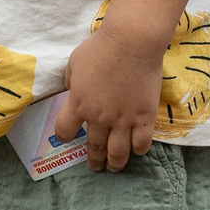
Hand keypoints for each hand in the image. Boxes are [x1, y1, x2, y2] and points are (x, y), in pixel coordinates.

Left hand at [52, 26, 161, 171]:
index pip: (64, 131)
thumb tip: (74, 90)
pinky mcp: (144, 118)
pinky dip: (138, 151)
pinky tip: (136, 150)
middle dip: (94, 160)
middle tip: (96, 166)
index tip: (69, 136)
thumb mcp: (74, 62)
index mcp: (78, 104)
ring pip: (118, 154)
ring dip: (115, 164)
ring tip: (114, 167)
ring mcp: (123, 120)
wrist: (131, 43)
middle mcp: (99, 118)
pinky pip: (141, 144)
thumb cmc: (100, 48)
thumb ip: (72, 81)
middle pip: (94, 148)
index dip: (65, 136)